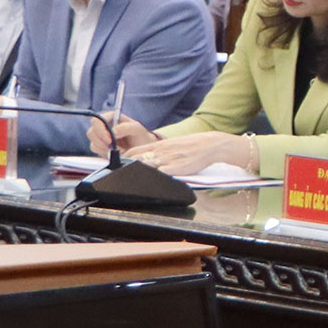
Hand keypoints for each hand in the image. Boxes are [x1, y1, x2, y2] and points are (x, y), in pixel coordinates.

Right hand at [92, 112, 155, 154]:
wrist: (142, 149)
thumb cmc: (141, 136)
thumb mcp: (137, 129)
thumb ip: (126, 127)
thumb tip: (113, 132)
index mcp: (111, 117)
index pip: (97, 120)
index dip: (100, 130)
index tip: (110, 139)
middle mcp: (104, 126)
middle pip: (91, 132)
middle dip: (101, 141)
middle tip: (114, 147)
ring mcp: (101, 137)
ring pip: (93, 142)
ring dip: (105, 148)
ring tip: (120, 150)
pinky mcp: (101, 147)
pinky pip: (96, 150)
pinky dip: (105, 153)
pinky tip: (115, 153)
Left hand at [129, 130, 251, 174]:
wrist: (210, 145)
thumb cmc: (193, 146)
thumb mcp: (173, 144)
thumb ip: (159, 150)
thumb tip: (145, 156)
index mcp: (159, 145)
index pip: (134, 151)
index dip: (123, 158)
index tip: (117, 164)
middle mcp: (161, 151)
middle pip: (136, 159)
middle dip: (126, 166)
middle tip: (119, 174)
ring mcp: (168, 160)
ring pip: (145, 166)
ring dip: (136, 172)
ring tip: (128, 180)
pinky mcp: (177, 168)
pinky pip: (160, 174)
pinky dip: (152, 178)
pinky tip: (147, 183)